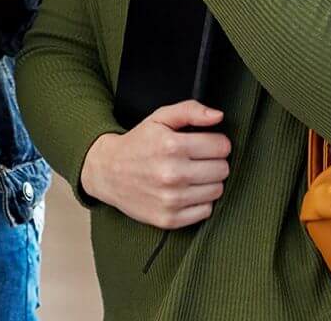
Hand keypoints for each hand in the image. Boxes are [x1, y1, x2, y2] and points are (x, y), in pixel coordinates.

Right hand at [79, 100, 231, 228]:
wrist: (107, 172)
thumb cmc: (138, 144)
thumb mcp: (159, 118)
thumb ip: (190, 110)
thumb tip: (218, 116)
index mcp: (171, 146)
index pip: (222, 146)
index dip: (216, 142)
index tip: (205, 144)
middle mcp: (172, 174)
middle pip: (222, 169)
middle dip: (213, 162)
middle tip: (197, 160)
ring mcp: (171, 199)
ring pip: (217, 190)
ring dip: (208, 182)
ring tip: (191, 175)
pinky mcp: (170, 219)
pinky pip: (206, 211)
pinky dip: (200, 201)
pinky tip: (186, 191)